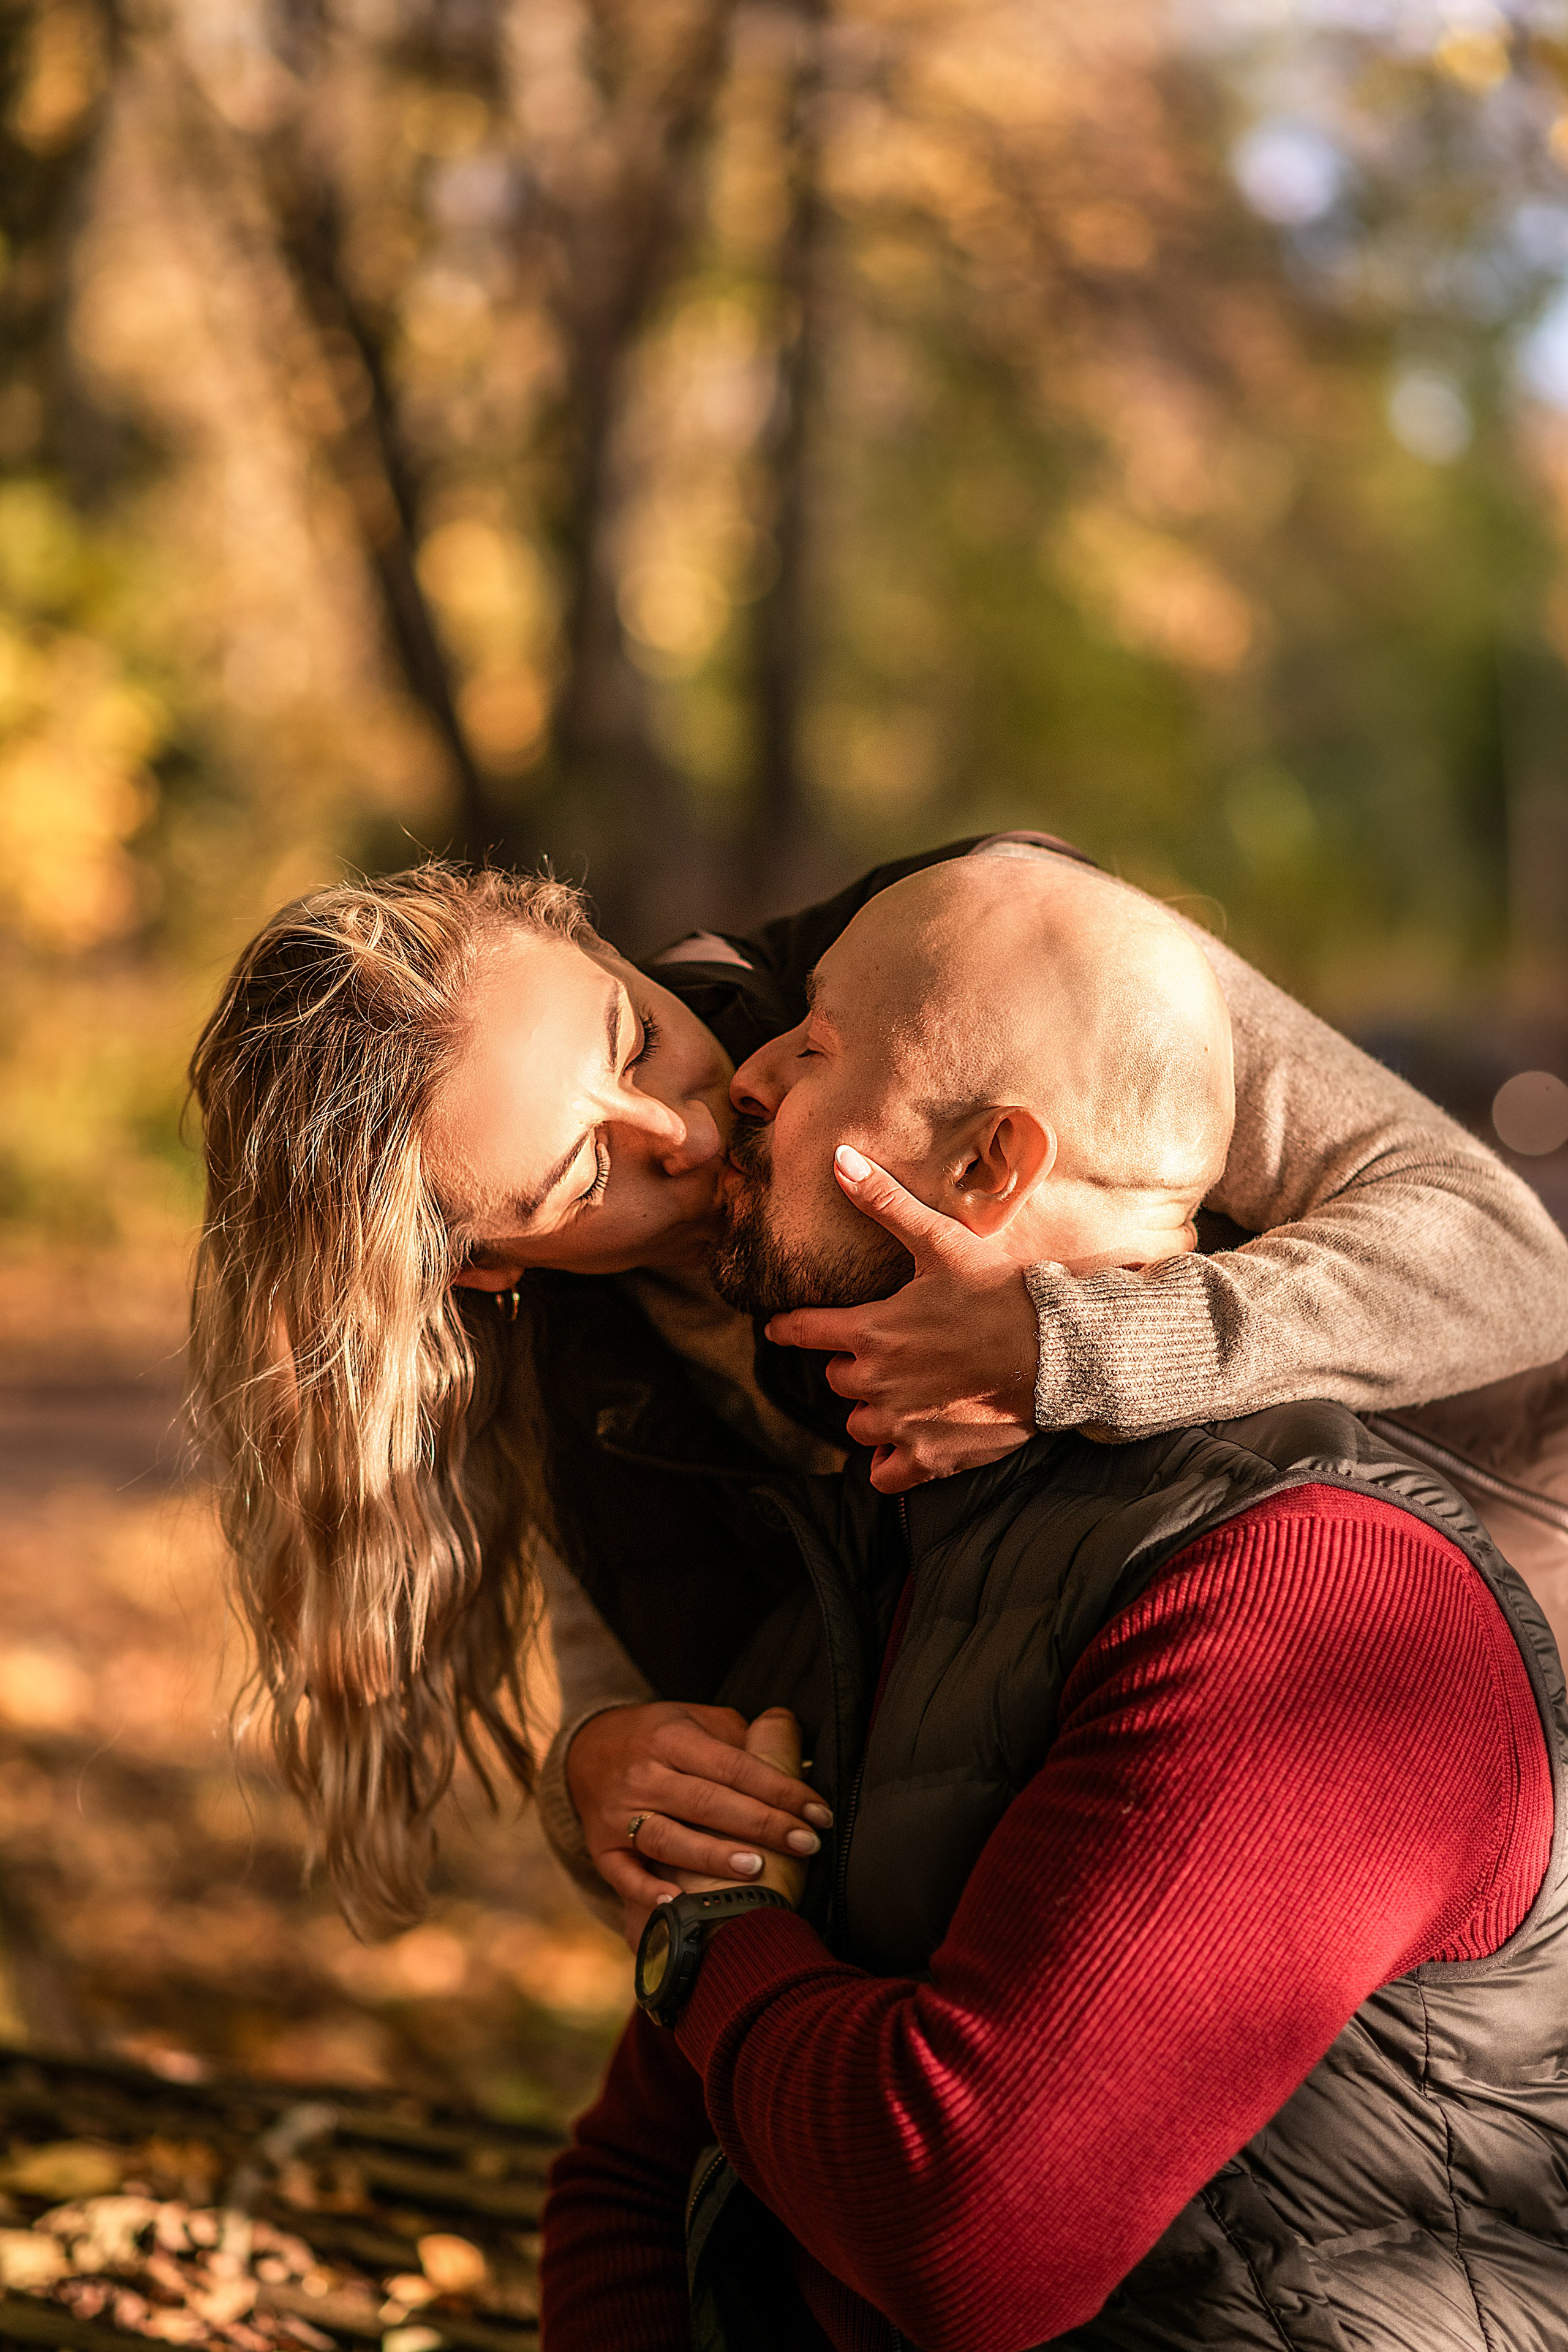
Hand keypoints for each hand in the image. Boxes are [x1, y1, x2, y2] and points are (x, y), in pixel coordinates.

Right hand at [568, 1699, 831, 1910]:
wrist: (586, 1750)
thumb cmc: (661, 1737)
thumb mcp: (695, 1720)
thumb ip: (740, 1739)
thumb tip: (798, 1760)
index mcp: (672, 1737)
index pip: (734, 1766)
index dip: (780, 1789)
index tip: (818, 1813)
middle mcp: (644, 1774)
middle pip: (707, 1801)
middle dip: (761, 1824)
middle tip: (806, 1844)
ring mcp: (619, 1813)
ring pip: (667, 1836)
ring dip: (711, 1855)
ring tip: (756, 1869)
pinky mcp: (602, 1847)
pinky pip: (622, 1873)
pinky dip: (646, 1890)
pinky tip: (677, 1902)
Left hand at [765, 1147, 1039, 1492]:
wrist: (1057, 1352)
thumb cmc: (999, 1293)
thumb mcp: (941, 1243)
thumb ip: (884, 1204)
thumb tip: (838, 1158)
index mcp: (870, 1331)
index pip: (804, 1332)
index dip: (789, 1327)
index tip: (779, 1328)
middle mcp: (877, 1382)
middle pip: (837, 1379)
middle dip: (854, 1364)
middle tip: (886, 1351)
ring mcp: (902, 1424)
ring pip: (858, 1425)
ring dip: (871, 1410)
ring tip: (901, 1393)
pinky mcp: (931, 1458)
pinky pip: (886, 1475)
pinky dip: (889, 1463)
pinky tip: (905, 1443)